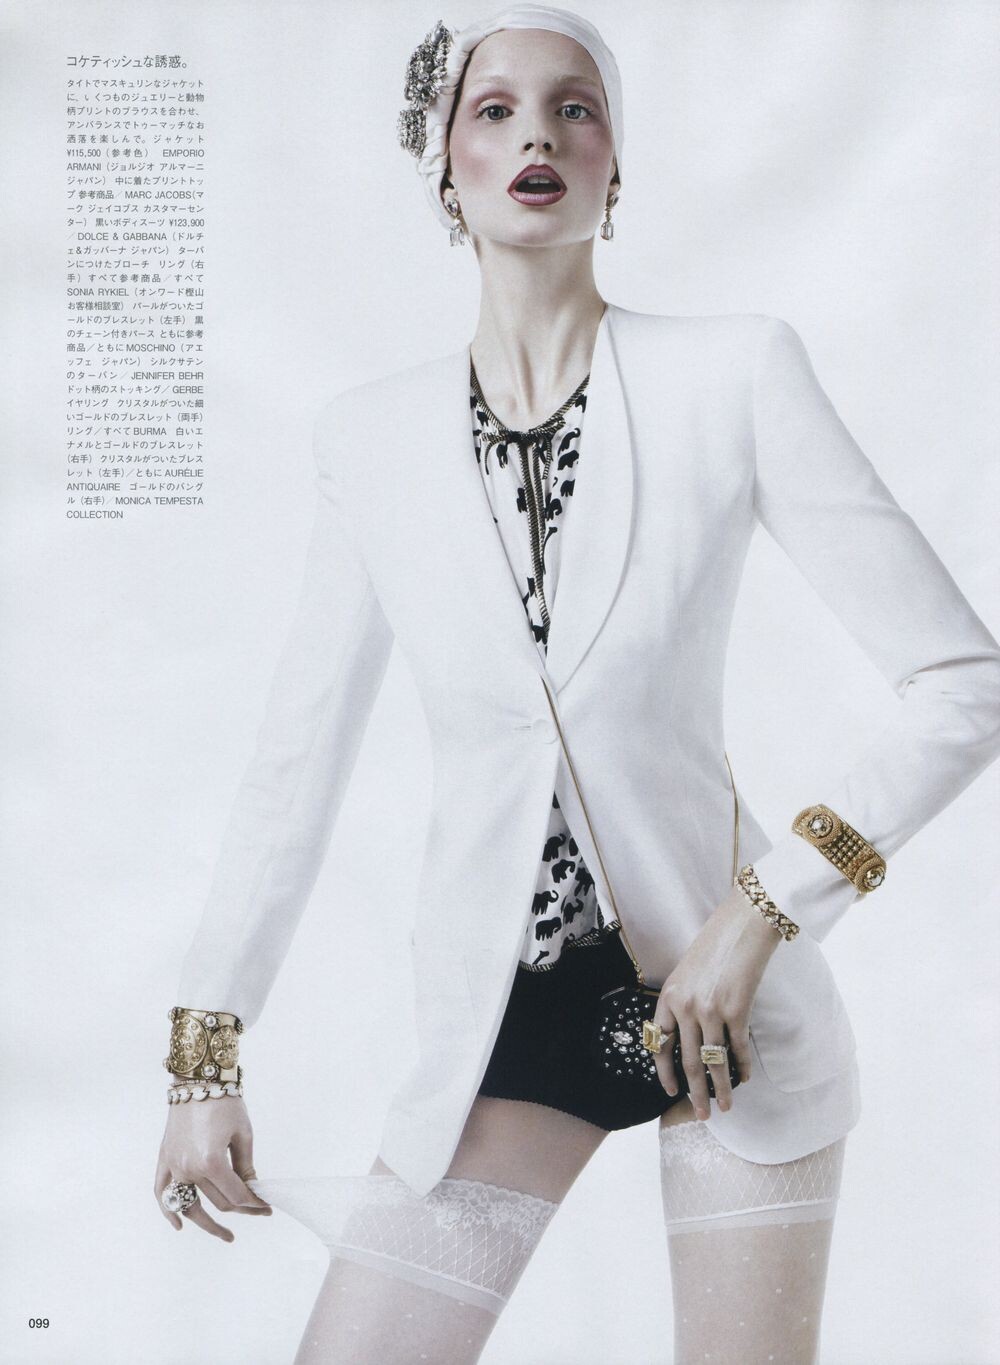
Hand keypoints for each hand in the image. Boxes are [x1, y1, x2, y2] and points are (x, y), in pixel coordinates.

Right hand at [154, 1090, 271, 1240]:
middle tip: (258, 1211)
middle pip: (218, 1201)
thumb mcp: (243, 1134)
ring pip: (191, 1204)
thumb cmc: (225, 1102)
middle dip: (242, 1209)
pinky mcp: (164, 1159)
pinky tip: (179, 1225)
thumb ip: (246, 1166)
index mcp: (212, 1162)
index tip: (267, 1207)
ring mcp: (174, 1166)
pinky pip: (162, 1192)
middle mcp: (189, 1168)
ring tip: (226, 1235)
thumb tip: (251, 1188)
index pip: (236, 1195)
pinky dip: (169, 1211)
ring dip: (208, 1223)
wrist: (198, 1080)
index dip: (254, 1203)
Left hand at [652, 881, 782, 1118]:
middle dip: (695, 1092)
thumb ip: (684, 1002)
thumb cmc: (715, 944)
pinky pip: (738, 1047)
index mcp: (668, 996)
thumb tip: (689, 1037)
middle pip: (688, 1061)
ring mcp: (710, 1009)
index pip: (660, 1044)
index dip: (665, 1072)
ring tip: (725, 1107)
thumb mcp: (686, 972)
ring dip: (721, 1088)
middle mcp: (685, 1006)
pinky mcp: (737, 1009)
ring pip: (714, 1061)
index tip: (671, 1092)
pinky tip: (746, 1078)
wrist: (742, 924)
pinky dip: (743, 1066)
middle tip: (701, 1114)